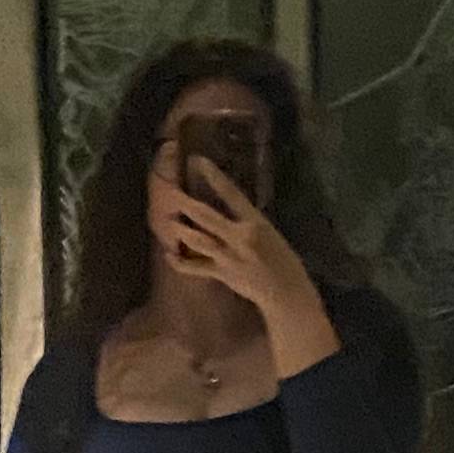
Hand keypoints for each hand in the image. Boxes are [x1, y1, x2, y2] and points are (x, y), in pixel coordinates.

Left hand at [156, 155, 320, 331]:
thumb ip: (248, 220)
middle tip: (170, 192)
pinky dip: (181, 263)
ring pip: (199, 240)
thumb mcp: (269, 232)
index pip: (232, 193)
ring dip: (181, 230)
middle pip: (207, 216)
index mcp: (255, 221)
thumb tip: (227, 206)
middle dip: (186, 204)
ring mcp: (229, 256)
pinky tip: (169, 255)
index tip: (198, 161)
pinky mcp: (222, 274)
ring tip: (167, 221)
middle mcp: (240, 236)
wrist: (286, 291)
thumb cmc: (282, 259)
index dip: (214, 176)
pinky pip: (197, 268)